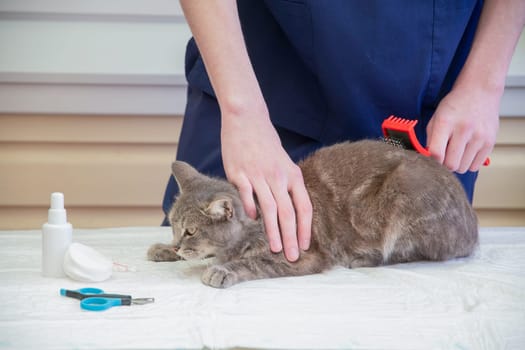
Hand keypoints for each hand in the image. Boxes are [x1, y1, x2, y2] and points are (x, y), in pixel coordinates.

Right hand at [221, 105, 311, 261]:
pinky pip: (247, 197)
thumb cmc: (266, 144)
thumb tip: (283, 212)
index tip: (305, 246)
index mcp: (292, 175)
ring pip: (269, 210)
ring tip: (276, 249)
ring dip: (273, 232)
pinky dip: (251, 211)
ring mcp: (258, 175)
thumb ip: (285, 186)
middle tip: (292, 257)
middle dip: (291, 238)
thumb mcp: (283, 163)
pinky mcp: (239, 174)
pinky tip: (253, 221)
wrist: (247, 119)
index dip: (305, 228)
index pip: (304, 207)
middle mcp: (278, 177)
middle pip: (288, 213)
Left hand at [426, 85, 499, 172]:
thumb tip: (428, 160)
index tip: (433, 159)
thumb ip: (430, 139)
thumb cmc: (455, 105)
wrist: (480, 91)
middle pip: (451, 164)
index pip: (436, 153)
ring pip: (463, 168)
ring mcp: (479, 136)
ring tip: (456, 152)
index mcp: (445, 122)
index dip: (432, 161)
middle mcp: (464, 129)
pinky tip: (466, 152)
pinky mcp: (490, 142)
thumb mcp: (436, 118)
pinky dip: (469, 163)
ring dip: (457, 164)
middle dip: (444, 165)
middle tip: (444, 157)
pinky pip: (475, 166)